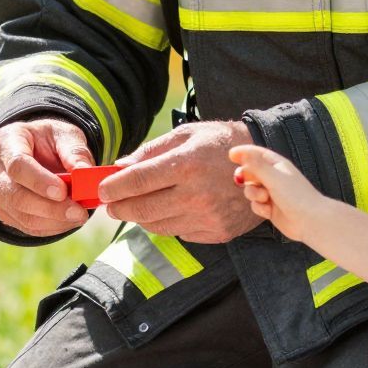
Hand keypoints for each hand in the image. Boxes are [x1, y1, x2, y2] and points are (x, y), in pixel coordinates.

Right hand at [0, 118, 94, 235]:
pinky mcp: (4, 211)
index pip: (17, 165)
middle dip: (50, 208)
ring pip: (21, 215)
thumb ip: (75, 151)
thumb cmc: (50, 140)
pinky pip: (25, 226)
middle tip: (78, 212)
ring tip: (79, 216)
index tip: (63, 191)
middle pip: (16, 195)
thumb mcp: (65, 135)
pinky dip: (50, 227)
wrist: (37, 150)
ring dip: (53, 221)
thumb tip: (85, 172)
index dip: (39, 181)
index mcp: (6, 141)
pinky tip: (69, 221)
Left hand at [98, 120, 258, 243]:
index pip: (137, 181)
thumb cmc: (221, 143)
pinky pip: (178, 233)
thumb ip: (150, 152)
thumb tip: (119, 167)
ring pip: (157, 226)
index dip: (112, 187)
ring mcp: (207, 217)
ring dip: (140, 217)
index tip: (101, 190)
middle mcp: (196, 194)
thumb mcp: (187, 135)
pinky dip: (166, 223)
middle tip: (111, 203)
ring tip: (137, 205)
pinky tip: (170, 209)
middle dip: (119, 208)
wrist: (266, 165)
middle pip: (142, 210)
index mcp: (187, 164)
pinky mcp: (216, 233)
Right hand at [226, 143, 333, 245]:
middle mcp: (274, 177)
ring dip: (253, 194)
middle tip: (240, 179)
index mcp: (277, 165)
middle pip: (250, 172)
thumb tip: (242, 153)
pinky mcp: (270, 208)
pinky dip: (259, 208)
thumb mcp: (274, 177)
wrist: (310, 221)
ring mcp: (271, 193)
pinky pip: (255, 205)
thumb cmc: (296, 195)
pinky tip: (268, 211)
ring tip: (264, 198)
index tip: (230, 155)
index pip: (257, 154)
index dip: (244, 152)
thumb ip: (256, 165)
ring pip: (250, 189)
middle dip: (245, 176)